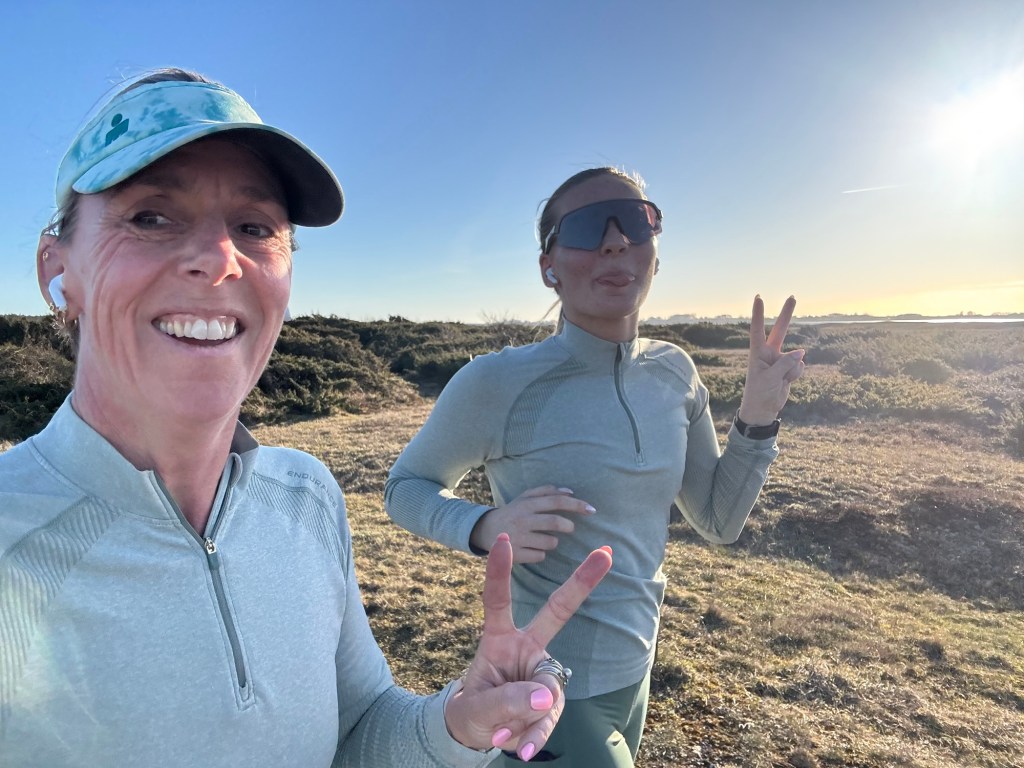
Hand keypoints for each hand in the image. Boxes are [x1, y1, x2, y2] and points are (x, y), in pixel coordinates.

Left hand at [444, 533, 612, 759]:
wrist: (477, 734)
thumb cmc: (473, 710)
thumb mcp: (475, 709)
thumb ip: (504, 702)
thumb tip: (544, 696)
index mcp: (498, 639)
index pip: (498, 600)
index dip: (499, 572)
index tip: (502, 539)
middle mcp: (526, 647)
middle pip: (557, 611)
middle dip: (582, 582)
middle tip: (607, 552)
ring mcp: (542, 672)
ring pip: (546, 690)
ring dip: (522, 720)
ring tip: (500, 735)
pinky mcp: (551, 699)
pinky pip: (549, 718)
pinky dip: (534, 737)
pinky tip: (521, 750)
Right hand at [470, 485, 595, 563]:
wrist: (484, 531)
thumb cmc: (513, 512)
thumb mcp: (525, 498)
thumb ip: (547, 491)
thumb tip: (570, 492)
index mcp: (526, 504)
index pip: (556, 501)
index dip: (576, 504)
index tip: (592, 510)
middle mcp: (522, 520)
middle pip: (555, 522)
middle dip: (568, 526)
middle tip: (570, 528)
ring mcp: (518, 538)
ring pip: (550, 542)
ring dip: (552, 541)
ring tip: (542, 538)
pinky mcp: (515, 555)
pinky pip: (540, 556)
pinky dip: (541, 553)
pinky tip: (531, 549)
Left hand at [738, 295, 805, 424]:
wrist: (763, 409)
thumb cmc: (759, 393)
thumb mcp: (771, 378)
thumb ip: (785, 364)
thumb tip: (801, 353)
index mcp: (758, 352)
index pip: (758, 329)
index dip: (759, 314)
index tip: (759, 297)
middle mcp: (769, 353)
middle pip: (780, 330)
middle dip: (787, 314)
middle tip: (793, 296)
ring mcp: (780, 360)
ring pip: (795, 358)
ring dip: (792, 370)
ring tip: (781, 381)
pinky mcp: (788, 369)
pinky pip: (798, 367)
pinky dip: (795, 375)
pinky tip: (787, 382)